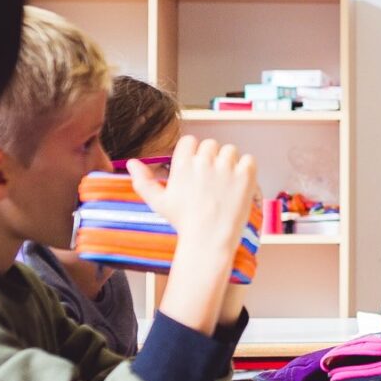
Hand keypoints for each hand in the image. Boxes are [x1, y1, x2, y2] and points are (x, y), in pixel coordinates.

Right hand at [126, 136, 258, 254]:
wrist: (209, 240)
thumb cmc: (184, 223)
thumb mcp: (159, 202)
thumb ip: (143, 181)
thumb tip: (131, 162)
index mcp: (183, 164)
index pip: (190, 141)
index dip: (194, 154)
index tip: (197, 169)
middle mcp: (204, 161)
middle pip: (211, 145)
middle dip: (212, 159)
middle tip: (212, 182)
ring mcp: (226, 167)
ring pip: (230, 150)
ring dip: (229, 163)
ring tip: (225, 185)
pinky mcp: (245, 175)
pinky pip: (249, 159)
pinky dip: (246, 169)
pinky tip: (239, 185)